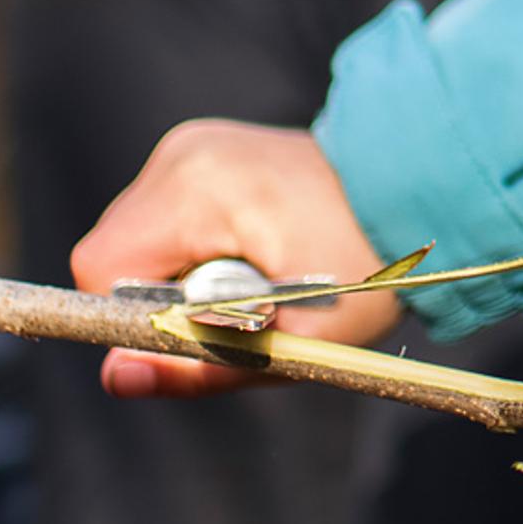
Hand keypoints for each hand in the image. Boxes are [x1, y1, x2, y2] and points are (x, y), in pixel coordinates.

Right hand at [71, 120, 403, 397]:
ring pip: (138, 237)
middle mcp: (183, 155)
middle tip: (242, 307)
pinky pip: (165, 217)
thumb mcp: (291, 340)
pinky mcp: (202, 151)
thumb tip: (116, 377)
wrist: (419, 194)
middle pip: (116, 252)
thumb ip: (196, 363)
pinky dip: (194, 248)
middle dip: (161, 297)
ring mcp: (191, 146)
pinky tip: (250, 251)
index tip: (190, 333)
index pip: (103, 268)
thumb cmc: (367, 269)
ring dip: (179, 274)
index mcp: (198, 189)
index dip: (132, 316)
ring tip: (254, 277)